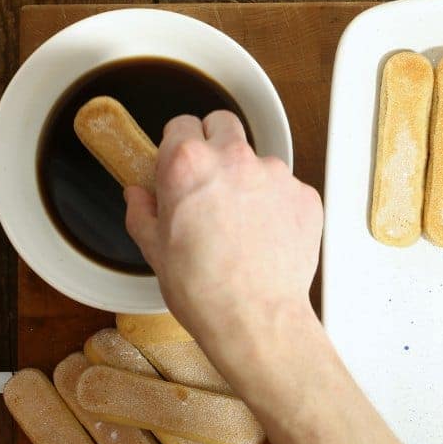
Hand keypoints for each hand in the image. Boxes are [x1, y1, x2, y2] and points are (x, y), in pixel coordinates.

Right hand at [124, 111, 322, 350]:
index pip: (181, 125)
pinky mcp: (304, 195)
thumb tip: (138, 196)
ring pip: (258, 160)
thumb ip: (143, 212)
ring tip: (242, 224)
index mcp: (188, 164)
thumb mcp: (155, 251)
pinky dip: (278, 205)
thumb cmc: (205, 290)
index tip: (180, 161)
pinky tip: (267, 237)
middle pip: (223, 124)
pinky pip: (287, 189)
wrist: (256, 319)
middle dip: (214, 141)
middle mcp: (234, 159)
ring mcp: (275, 175)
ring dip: (249, 179)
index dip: (178, 144)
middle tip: (210, 178)